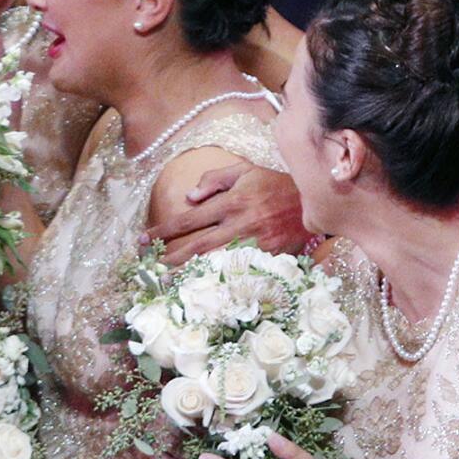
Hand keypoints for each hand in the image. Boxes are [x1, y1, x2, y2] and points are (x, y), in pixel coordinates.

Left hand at [144, 164, 311, 266]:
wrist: (313, 201)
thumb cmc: (275, 184)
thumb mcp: (244, 171)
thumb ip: (215, 179)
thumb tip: (189, 197)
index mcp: (230, 202)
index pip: (189, 219)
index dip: (165, 231)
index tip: (145, 239)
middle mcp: (239, 225)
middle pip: (197, 246)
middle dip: (170, 257)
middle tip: (148, 267)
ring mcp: (254, 245)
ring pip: (215, 263)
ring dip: (189, 273)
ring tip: (167, 282)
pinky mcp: (267, 259)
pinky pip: (239, 272)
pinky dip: (220, 281)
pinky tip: (203, 288)